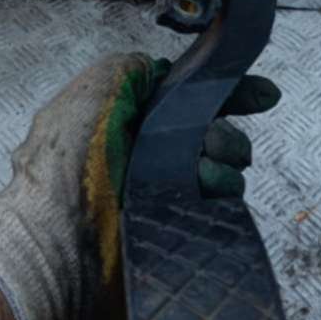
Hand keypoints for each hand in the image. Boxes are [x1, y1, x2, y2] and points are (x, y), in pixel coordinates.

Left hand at [0, 53, 278, 319]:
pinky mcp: (175, 233)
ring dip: (224, 165)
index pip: (186, 102)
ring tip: (205, 174)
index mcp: (126, 124)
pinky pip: (218, 210)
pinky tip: (210, 194)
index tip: (263, 96)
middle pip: (213, 135)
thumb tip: (159, 71)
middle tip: (215, 146)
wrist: (58, 248)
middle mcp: (146, 158)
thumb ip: (129, 71)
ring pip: (222, 172)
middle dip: (226, 134)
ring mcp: (162, 197)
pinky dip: (221, 198)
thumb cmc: (66, 168)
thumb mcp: (91, 94)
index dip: (226, 94)